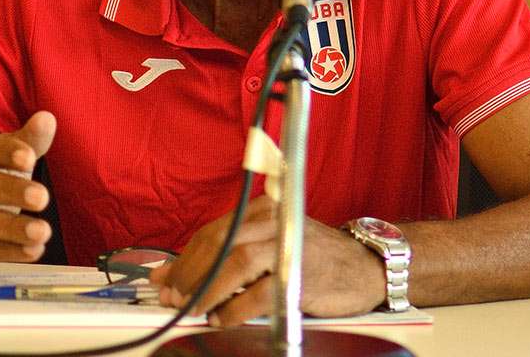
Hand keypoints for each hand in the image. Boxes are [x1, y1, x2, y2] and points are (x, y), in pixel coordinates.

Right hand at [0, 111, 56, 281]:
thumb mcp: (4, 161)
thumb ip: (27, 142)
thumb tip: (47, 119)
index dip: (5, 151)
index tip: (30, 158)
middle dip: (10, 189)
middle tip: (43, 198)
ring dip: (12, 226)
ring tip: (43, 232)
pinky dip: (7, 251)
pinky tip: (33, 251)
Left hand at [147, 195, 385, 326]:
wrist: (365, 266)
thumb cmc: (316, 257)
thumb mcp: (272, 245)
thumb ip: (230, 255)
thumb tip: (177, 274)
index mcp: (264, 211)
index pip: (214, 231)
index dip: (185, 257)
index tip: (164, 279)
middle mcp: (274, 222)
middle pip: (219, 242)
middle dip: (190, 273)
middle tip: (173, 296)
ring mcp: (287, 247)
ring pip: (235, 263)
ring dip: (208, 289)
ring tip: (195, 308)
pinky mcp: (299, 275)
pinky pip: (258, 293)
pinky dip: (235, 308)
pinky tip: (223, 318)